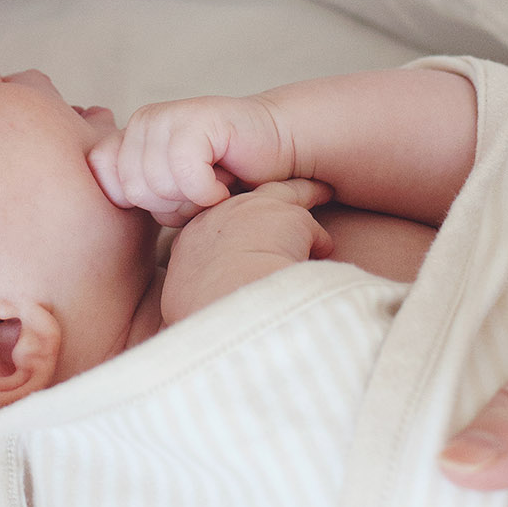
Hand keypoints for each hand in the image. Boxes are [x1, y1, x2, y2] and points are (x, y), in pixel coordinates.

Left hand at [89, 94, 301, 226]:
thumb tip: (102, 210)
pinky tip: (225, 182)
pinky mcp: (196, 118)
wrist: (277, 148)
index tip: (177, 197)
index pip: (107, 183)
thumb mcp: (170, 194)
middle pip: (135, 190)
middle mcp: (141, 121)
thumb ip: (135, 193)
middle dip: (173, 204)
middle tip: (201, 189)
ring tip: (213, 182)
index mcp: (128, 138)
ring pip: (159, 184)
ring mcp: (166, 116)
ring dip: (195, 198)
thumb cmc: (224, 178)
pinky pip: (187, 175)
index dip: (147, 204)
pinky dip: (211, 192)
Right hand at [160, 180, 333, 324]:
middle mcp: (222, 215)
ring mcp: (255, 210)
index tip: (242, 236)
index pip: (216, 222)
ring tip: (319, 193)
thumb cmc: (202, 313)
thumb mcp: (182, 299)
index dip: (233, 228)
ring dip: (303, 196)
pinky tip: (325, 251)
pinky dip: (319, 243)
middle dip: (264, 200)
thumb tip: (201, 308)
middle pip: (248, 199)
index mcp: (194, 237)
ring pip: (286, 195)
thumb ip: (194, 293)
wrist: (224, 304)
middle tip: (277, 204)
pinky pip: (313, 231)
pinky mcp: (289, 218)